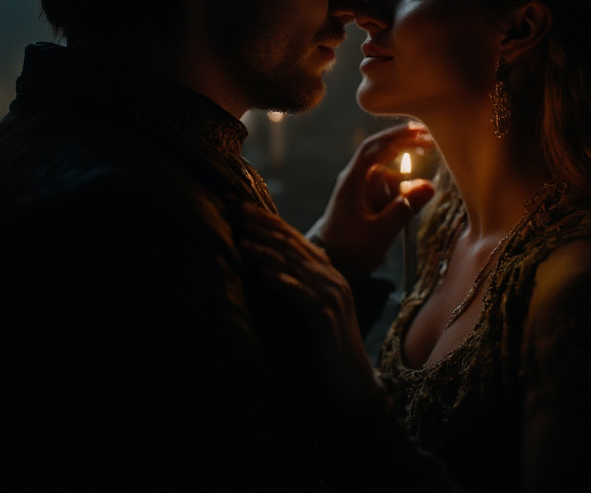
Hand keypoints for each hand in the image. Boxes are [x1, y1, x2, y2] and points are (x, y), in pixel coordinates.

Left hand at [238, 203, 384, 411]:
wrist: (352, 382)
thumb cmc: (327, 349)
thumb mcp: (312, 312)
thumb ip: (299, 288)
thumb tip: (271, 269)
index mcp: (330, 275)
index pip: (297, 240)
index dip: (271, 222)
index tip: (245, 208)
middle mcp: (333, 279)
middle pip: (294, 245)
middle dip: (265, 226)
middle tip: (238, 210)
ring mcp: (331, 297)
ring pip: (295, 264)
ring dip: (266, 248)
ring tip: (242, 236)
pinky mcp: (325, 317)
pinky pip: (300, 293)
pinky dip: (281, 279)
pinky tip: (263, 271)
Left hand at [308, 122, 437, 276]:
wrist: (330, 265)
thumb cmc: (349, 249)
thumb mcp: (379, 232)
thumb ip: (404, 209)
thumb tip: (430, 185)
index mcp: (352, 181)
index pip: (373, 148)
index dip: (395, 135)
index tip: (418, 129)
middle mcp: (357, 179)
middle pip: (383, 151)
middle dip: (407, 144)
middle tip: (433, 141)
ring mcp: (362, 188)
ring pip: (390, 172)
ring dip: (404, 180)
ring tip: (405, 207)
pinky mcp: (369, 198)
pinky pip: (390, 187)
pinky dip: (402, 192)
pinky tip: (405, 209)